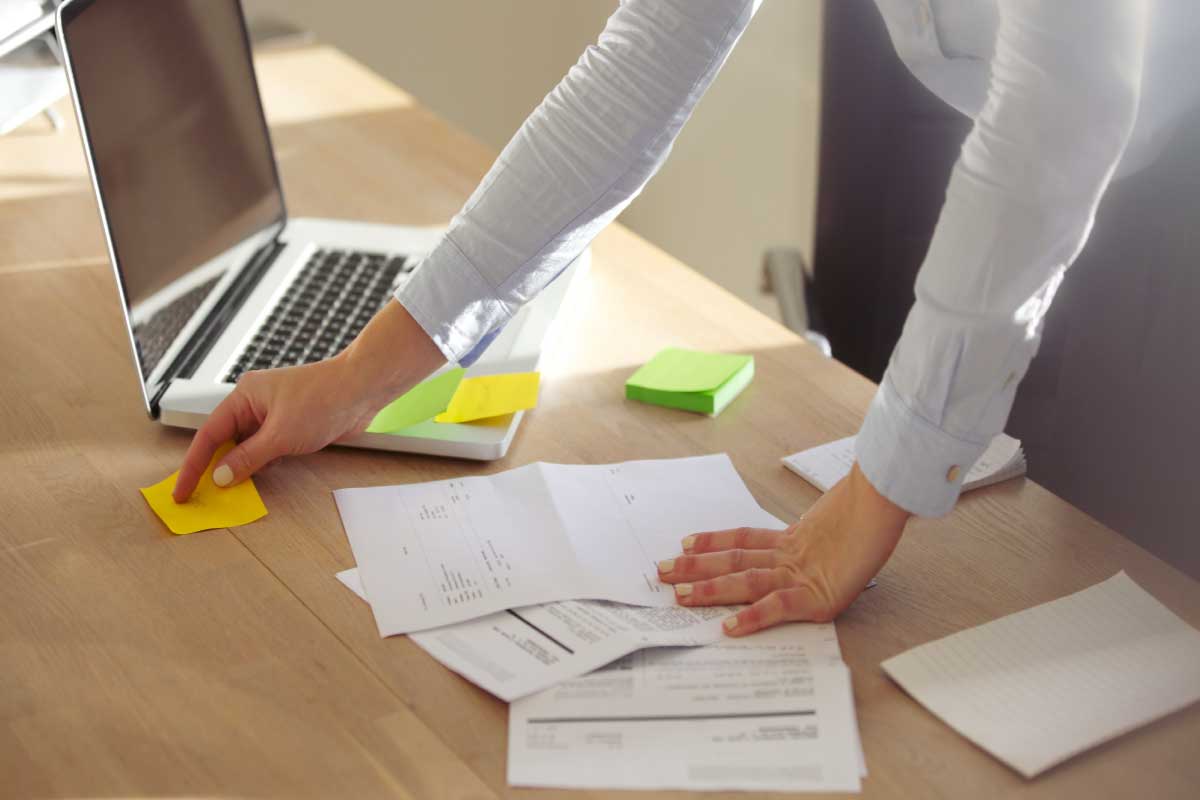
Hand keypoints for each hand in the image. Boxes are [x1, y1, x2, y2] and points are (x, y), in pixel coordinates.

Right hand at [172, 301, 444, 501]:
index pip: (208, 435)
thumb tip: (221, 477)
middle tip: (200, 499)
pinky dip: (259, 466)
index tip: (182, 491)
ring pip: (246, 448)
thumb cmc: (323, 400)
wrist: (363, 389)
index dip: (193, 466)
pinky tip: (254, 482)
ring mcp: (273, 416)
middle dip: (213, 469)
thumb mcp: (281, 435)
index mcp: (244, 397)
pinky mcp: (291, 427)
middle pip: (224, 442)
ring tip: (225, 496)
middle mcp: (254, 405)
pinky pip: (266, 450)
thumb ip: (249, 458)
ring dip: (239, 470)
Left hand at [657, 462, 909, 634]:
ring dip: (709, 589)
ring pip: (743, 580)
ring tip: (679, 595)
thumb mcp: (846, 519)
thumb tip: (831, 531)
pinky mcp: (816, 596)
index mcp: (795, 538)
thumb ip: (829, 529)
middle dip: (695, 567)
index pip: (743, 538)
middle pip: (732, 559)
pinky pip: (775, 607)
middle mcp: (790, 555)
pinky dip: (752, 618)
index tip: (685, 543)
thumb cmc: (875, 506)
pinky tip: (728, 628)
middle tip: (661, 572)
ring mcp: (800, 574)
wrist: (886, 500)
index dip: (712, 541)